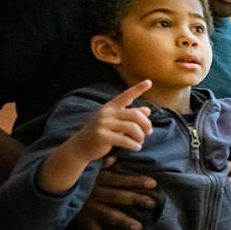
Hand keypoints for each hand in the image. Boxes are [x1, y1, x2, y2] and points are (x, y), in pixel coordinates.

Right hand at [39, 80, 152, 194]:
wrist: (81, 146)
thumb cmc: (102, 133)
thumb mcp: (116, 122)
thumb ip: (130, 116)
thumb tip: (147, 110)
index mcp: (111, 107)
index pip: (126, 96)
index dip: (138, 89)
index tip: (149, 82)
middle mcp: (107, 112)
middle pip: (135, 114)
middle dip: (146, 124)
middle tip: (148, 132)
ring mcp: (103, 124)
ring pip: (132, 127)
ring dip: (140, 136)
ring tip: (140, 141)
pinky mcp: (102, 136)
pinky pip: (125, 140)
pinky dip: (134, 145)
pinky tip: (136, 147)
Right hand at [76, 156, 157, 229]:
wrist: (56, 187)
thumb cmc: (81, 178)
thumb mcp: (89, 168)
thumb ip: (102, 164)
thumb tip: (113, 159)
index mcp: (99, 179)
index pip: (119, 179)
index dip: (135, 181)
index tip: (153, 183)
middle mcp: (96, 193)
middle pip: (117, 196)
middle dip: (134, 199)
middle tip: (152, 203)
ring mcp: (90, 207)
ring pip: (107, 214)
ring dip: (122, 220)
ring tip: (138, 227)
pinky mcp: (83, 218)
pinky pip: (90, 228)